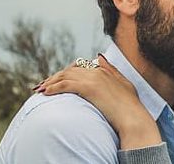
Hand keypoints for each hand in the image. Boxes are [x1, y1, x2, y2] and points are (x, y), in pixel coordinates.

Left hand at [37, 55, 162, 149]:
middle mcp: (97, 71)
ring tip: (39, 90)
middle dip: (54, 77)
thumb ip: (111, 69)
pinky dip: (54, 88)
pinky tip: (46, 93)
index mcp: (104, 71)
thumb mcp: (123, 83)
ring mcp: (93, 78)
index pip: (78, 67)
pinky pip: (66, 85)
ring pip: (65, 76)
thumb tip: (100, 56)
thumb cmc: (130, 106)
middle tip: (42, 85)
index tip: (55, 80)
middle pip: (69, 71)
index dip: (65, 74)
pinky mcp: (89, 88)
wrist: (133, 117)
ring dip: (50, 82)